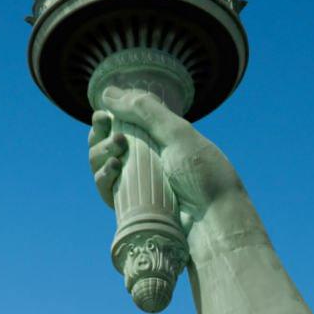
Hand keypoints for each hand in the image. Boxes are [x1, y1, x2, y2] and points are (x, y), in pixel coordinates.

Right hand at [87, 87, 231, 227]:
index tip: (104, 112)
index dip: (110, 114)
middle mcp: (145, 158)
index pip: (124, 121)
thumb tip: (108, 93)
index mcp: (160, 138)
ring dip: (100, 151)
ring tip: (116, 149)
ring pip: (100, 162)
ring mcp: (136, 182)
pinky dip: (102, 175)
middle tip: (108, 127)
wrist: (213, 221)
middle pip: (106, 140)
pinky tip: (114, 168)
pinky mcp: (128, 206)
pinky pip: (105, 187)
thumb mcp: (177, 134)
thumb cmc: (202, 175)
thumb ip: (144, 110)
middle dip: (100, 132)